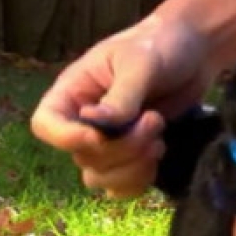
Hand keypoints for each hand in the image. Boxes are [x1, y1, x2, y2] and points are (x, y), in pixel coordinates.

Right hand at [30, 18, 210, 194]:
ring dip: (133, 167)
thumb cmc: (158, 47)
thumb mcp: (139, 64)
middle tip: (154, 120)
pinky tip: (158, 153)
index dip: (66, 138)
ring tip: (159, 138)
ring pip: (101, 179)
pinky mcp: (128, 161)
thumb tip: (94, 124)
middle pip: (83, 157)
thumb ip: (120, 97)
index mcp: (72, 92)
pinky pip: (122, 188)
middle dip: (123, 148)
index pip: (45, 125)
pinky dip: (141, 180)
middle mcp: (82, 122)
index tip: (100, 135)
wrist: (190, 56)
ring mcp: (104, 145)